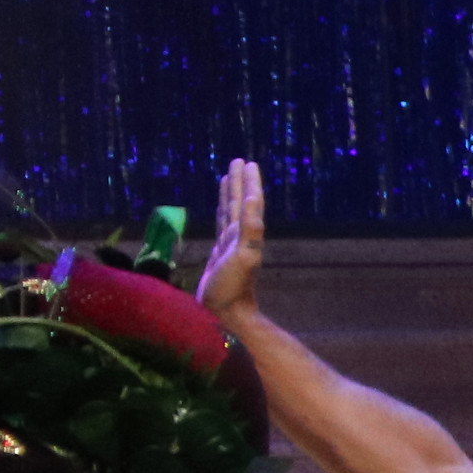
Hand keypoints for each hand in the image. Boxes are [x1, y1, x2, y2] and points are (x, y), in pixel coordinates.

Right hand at [198, 157, 267, 327]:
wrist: (226, 312)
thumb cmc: (233, 287)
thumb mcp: (244, 257)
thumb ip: (250, 231)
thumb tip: (252, 201)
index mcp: (247, 233)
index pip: (248, 202)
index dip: (248, 183)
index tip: (248, 163)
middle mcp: (240, 235)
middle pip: (239, 201)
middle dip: (240, 181)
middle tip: (240, 160)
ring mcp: (231, 242)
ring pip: (230, 210)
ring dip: (231, 191)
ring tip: (230, 173)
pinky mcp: (221, 251)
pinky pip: (222, 223)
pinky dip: (222, 209)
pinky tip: (221, 204)